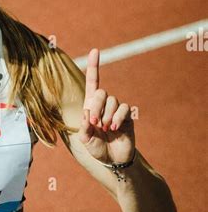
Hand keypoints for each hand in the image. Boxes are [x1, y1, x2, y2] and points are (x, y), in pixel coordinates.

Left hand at [78, 48, 135, 163]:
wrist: (113, 160)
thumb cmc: (97, 149)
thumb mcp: (85, 140)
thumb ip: (84, 128)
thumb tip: (86, 112)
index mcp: (90, 106)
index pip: (93, 82)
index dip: (94, 66)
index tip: (96, 50)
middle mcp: (103, 105)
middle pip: (101, 92)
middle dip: (96, 106)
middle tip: (94, 122)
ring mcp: (116, 110)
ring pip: (112, 101)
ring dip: (106, 116)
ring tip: (105, 130)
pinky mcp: (127, 116)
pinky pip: (123, 109)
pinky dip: (117, 118)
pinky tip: (114, 129)